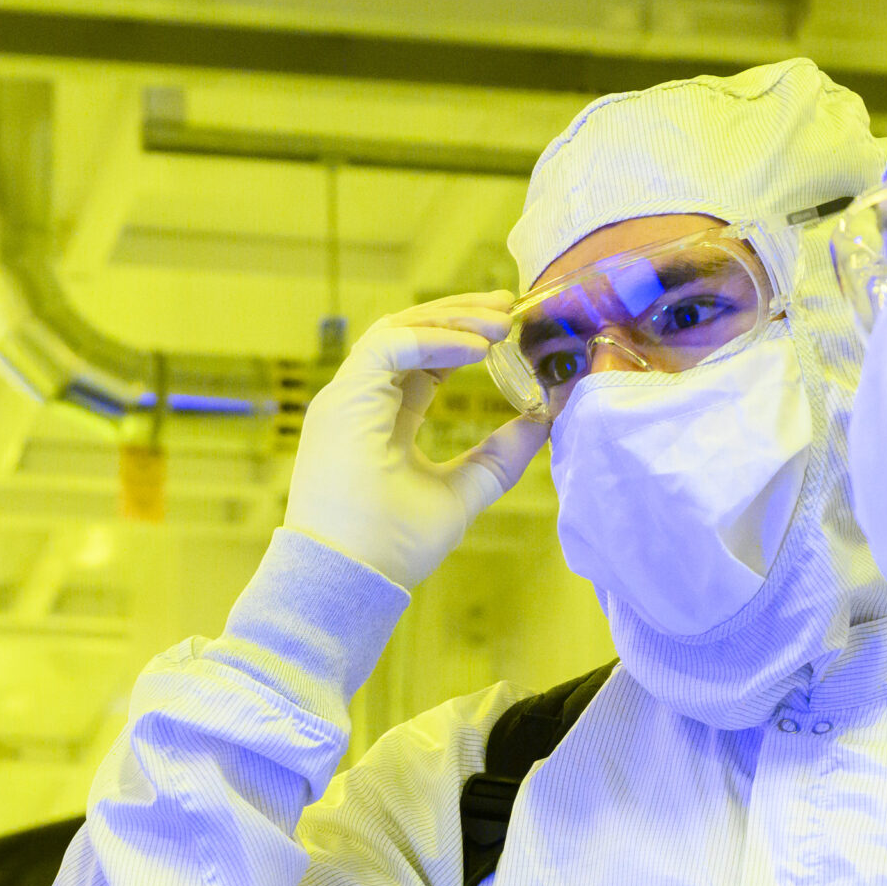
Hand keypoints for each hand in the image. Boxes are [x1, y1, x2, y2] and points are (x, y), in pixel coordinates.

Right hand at [284, 293, 551, 589]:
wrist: (352, 579)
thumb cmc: (392, 547)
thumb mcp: (463, 492)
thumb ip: (499, 457)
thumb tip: (543, 420)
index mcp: (380, 419)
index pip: (420, 360)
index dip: (462, 340)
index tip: (508, 330)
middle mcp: (360, 401)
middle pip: (408, 333)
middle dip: (460, 315)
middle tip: (509, 306)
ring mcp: (347, 398)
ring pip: (397, 329)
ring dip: (452, 320)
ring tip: (501, 320)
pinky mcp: (344, 400)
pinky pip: (390, 347)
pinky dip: (434, 341)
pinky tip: (478, 349)